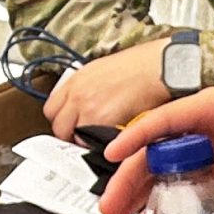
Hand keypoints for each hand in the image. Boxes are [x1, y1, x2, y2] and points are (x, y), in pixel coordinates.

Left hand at [43, 37, 172, 139]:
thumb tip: (85, 105)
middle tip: (87, 138)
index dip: (63, 121)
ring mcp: (87, 108)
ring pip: (72, 138)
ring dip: (84, 142)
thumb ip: (89, 88)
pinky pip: (90, 143)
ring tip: (102, 141)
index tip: (72, 126)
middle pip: (58, 126)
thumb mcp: (106, 70)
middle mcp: (77, 94)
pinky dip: (99, 146)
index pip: (51, 109)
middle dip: (70, 135)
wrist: (162, 68)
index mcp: (77, 80)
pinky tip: (112, 142)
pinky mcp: (101, 122)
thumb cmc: (143, 67)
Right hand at [97, 85, 213, 213]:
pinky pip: (177, 195)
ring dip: (134, 201)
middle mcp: (197, 132)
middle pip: (150, 157)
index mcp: (207, 110)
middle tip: (107, 212)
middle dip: (125, 183)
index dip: (135, 138)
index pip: (162, 122)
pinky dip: (159, 212)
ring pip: (157, 177)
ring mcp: (202, 156)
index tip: (110, 155)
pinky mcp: (212, 177)